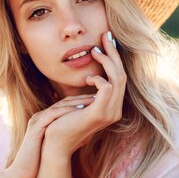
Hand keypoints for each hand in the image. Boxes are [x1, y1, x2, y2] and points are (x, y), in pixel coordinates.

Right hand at [5, 93, 95, 177]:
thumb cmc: (40, 163)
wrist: (23, 173)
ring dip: (77, 102)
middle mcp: (41, 117)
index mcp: (46, 120)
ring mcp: (37, 120)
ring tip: (93, 100)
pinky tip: (80, 110)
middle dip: (82, 98)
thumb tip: (88, 137)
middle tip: (99, 96)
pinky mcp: (35, 127)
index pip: (66, 106)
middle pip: (64, 102)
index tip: (100, 102)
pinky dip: (67, 111)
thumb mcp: (57, 147)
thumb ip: (69, 139)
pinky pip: (52, 114)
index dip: (83, 102)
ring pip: (59, 106)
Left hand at [44, 31, 126, 155]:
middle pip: (122, 75)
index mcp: (112, 106)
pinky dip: (98, 78)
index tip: (107, 41)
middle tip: (105, 35)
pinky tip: (87, 78)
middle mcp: (115, 110)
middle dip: (114, 53)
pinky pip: (106, 87)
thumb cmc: (64, 121)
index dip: (115, 58)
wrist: (56, 142)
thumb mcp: (80, 102)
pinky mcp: (99, 114)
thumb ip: (90, 92)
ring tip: (94, 50)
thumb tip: (93, 75)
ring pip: (117, 79)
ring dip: (106, 61)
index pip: (120, 78)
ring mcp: (109, 113)